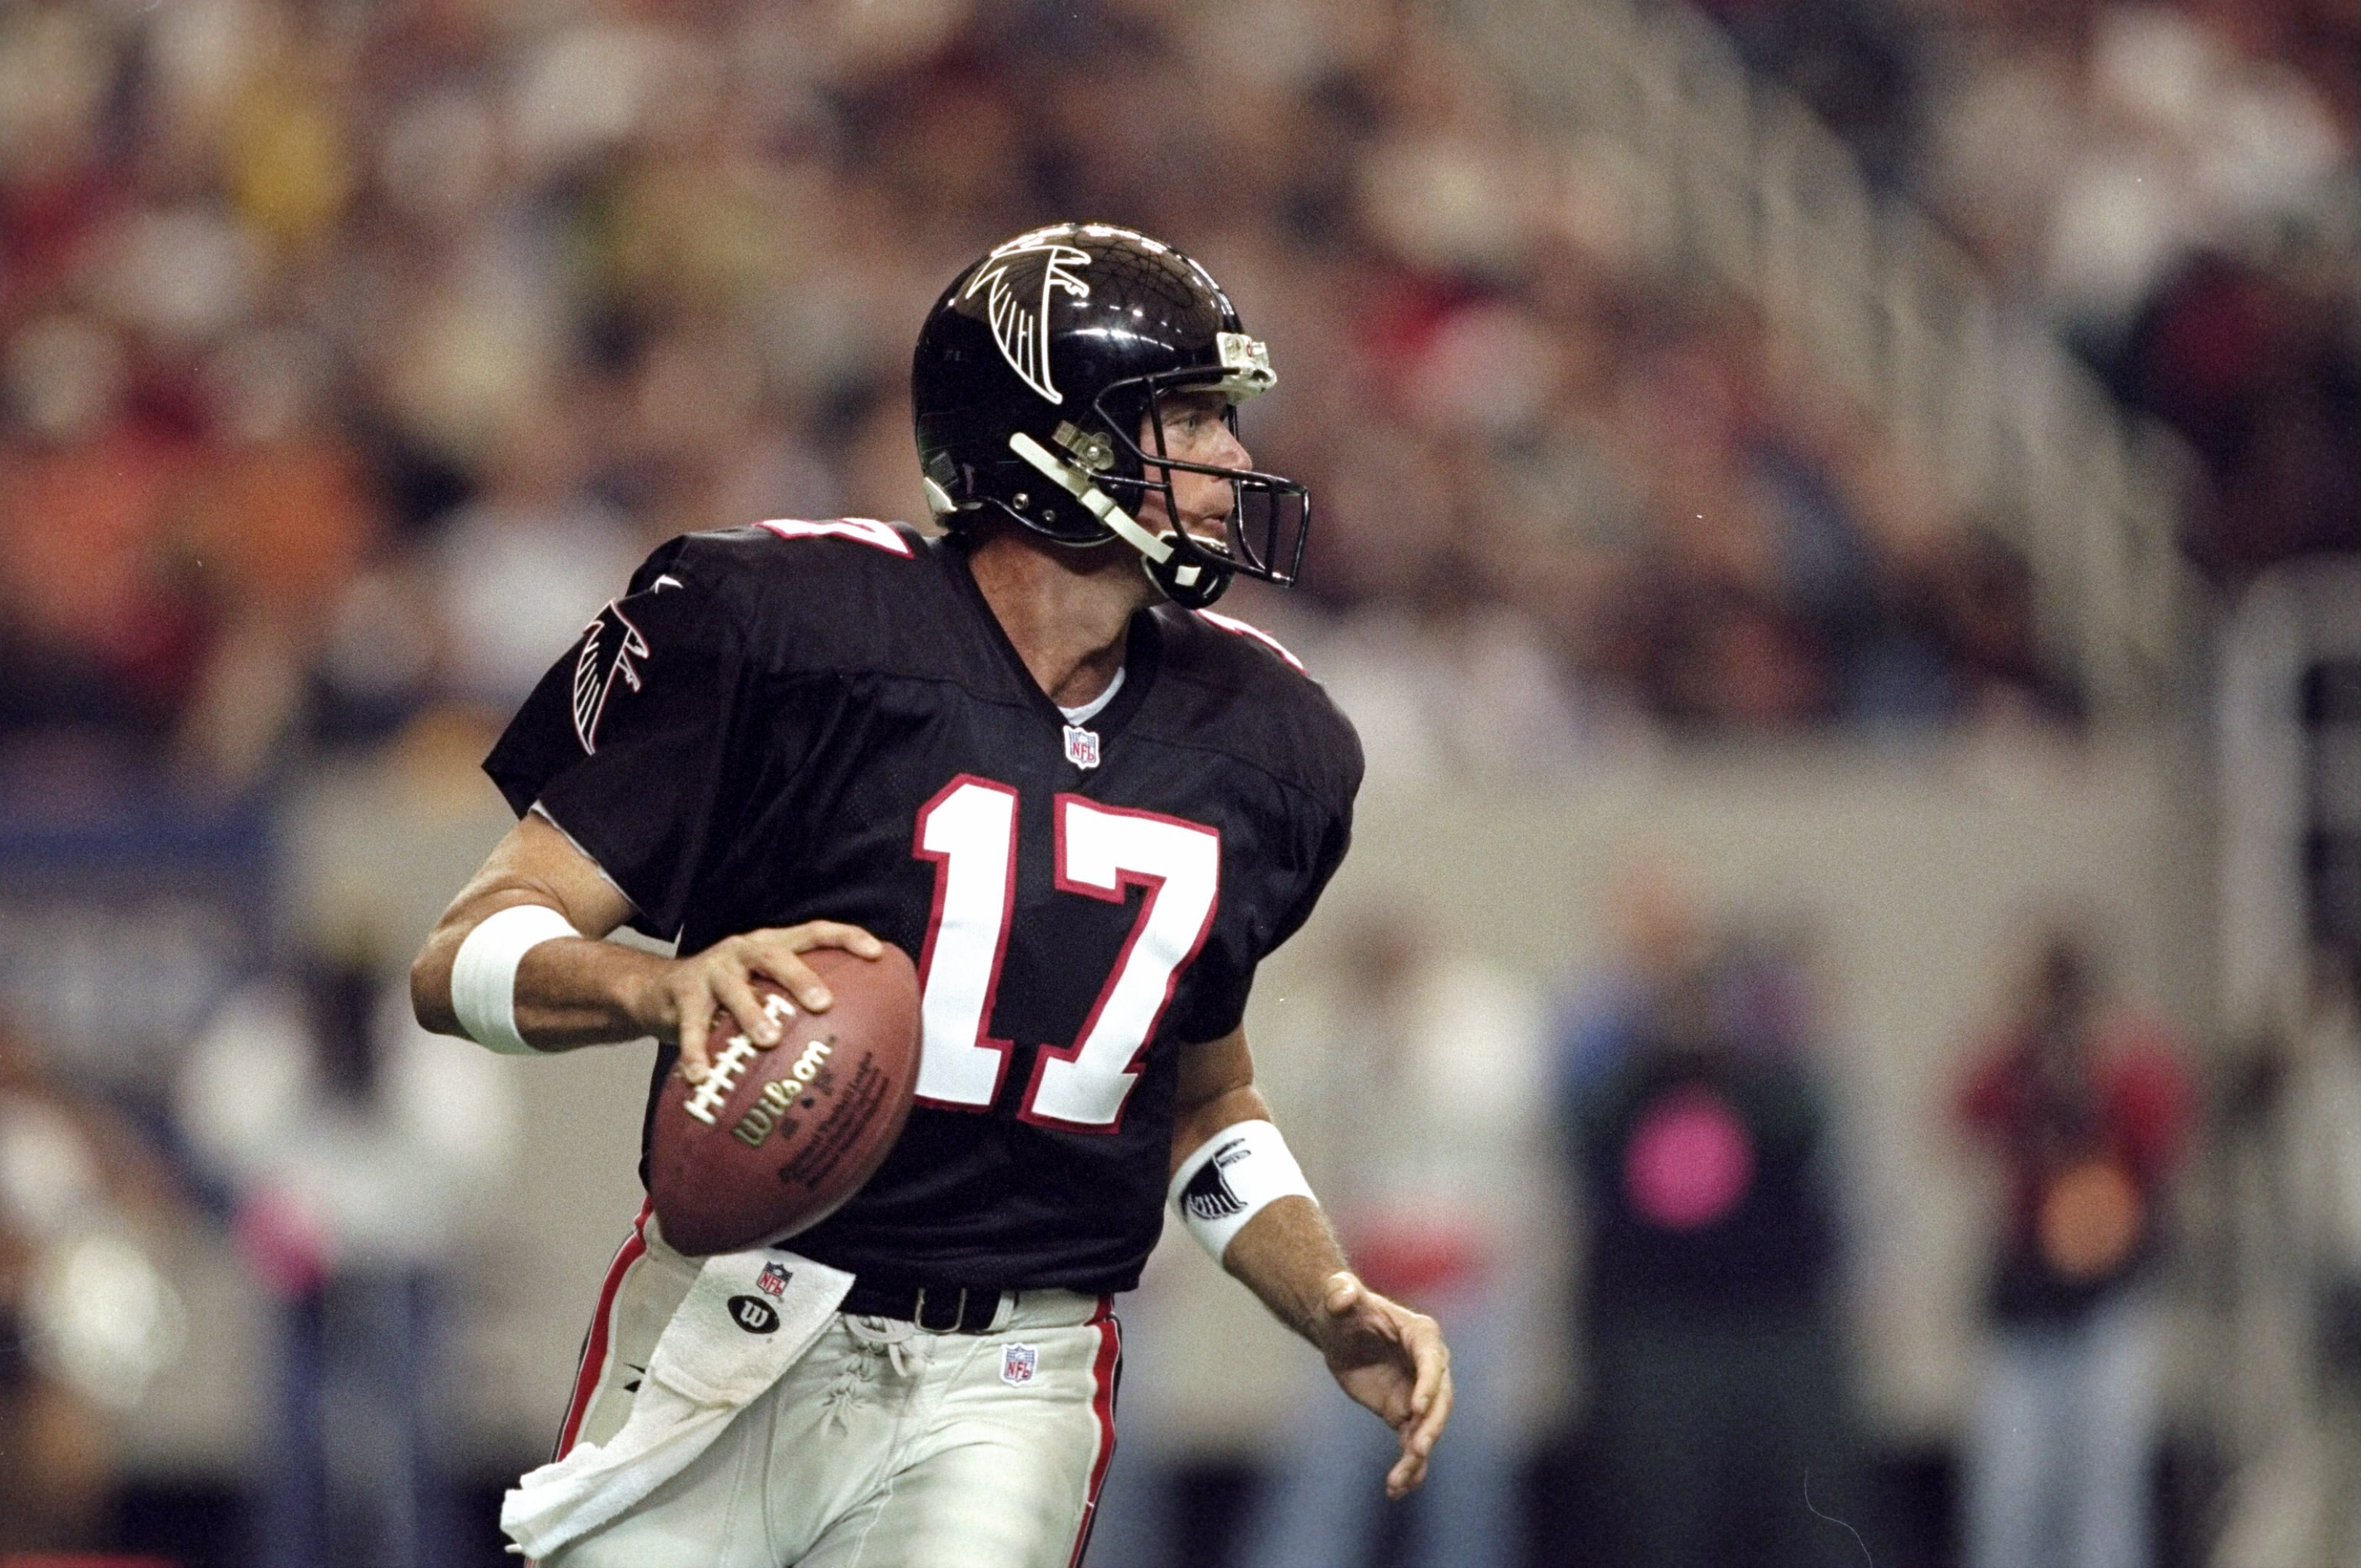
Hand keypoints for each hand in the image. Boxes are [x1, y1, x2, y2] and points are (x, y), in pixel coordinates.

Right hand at [643, 922, 883, 1080]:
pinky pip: (691, 1024)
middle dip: (800, 978)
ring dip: (752, 1014)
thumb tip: (854, 1047)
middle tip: (823, 1004)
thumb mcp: (762, 990)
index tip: (876, 954)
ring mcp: (712, 970)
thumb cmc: (727, 997)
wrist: (658, 990)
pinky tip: (702, 1076)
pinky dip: (696, 1051)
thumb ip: (795, 1007)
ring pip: (733, 989)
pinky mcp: (682, 994)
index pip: (813, 932)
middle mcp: (742, 951)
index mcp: (770, 946)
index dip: (845, 938)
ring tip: (769, 1040)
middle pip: (774, 956)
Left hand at [1314, 1271, 1452, 1498]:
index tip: (1416, 1408)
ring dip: (1418, 1454)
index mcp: (1420, 1335)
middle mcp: (1428, 1366)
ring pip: (1428, 1427)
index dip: (1428, 1384)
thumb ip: (1340, 1293)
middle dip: (1430, 1425)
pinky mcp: (1404, 1414)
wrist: (1338, 1330)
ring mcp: (1419, 1393)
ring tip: (1400, 1480)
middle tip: (1416, 1448)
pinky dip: (1409, 1467)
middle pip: (1439, 1399)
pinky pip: (1412, 1442)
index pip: (1432, 1361)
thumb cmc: (1342, 1308)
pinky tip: (1397, 1489)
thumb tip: (1342, 1292)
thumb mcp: (1338, 1298)